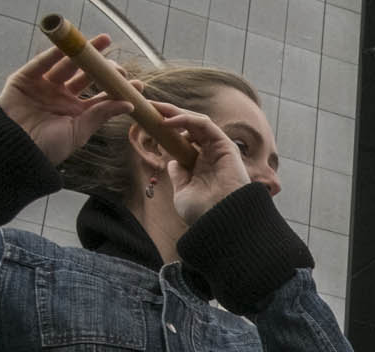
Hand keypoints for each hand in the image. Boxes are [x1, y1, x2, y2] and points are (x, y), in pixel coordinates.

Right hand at [0, 34, 136, 164]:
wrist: (13, 151)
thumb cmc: (47, 148)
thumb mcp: (79, 131)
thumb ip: (101, 114)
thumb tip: (130, 103)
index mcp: (75, 112)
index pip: (100, 96)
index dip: (117, 89)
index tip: (137, 84)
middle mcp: (61, 97)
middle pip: (85, 76)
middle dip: (102, 67)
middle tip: (118, 64)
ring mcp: (43, 86)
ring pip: (66, 65)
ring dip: (83, 54)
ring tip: (102, 43)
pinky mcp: (24, 79)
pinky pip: (41, 63)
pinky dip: (55, 54)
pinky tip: (71, 47)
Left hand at [151, 101, 253, 223]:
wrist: (219, 221)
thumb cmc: (202, 212)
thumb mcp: (183, 191)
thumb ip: (179, 175)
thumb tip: (171, 163)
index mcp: (202, 164)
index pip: (185, 139)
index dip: (168, 129)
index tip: (148, 123)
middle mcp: (211, 154)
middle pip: (190, 127)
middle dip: (170, 114)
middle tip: (149, 107)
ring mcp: (219, 148)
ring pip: (197, 122)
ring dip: (176, 112)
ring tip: (156, 109)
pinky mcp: (225, 145)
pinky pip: (205, 125)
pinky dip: (187, 120)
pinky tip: (168, 121)